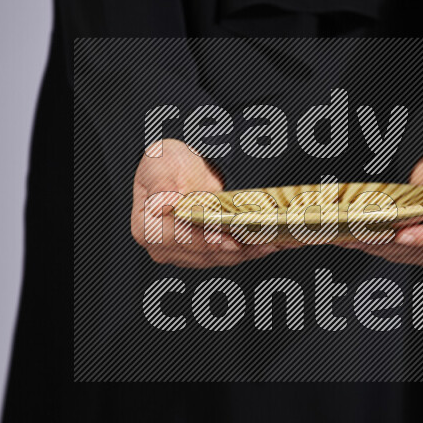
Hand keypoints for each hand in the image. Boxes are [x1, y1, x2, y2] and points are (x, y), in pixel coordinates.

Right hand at [130, 139, 284, 267]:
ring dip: (251, 250)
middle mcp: (164, 248)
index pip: (179, 239)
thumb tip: (162, 205)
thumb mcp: (160, 164)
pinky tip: (274, 242)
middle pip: (205, 252)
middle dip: (237, 247)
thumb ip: (162, 185)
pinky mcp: (206, 254)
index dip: (205, 240)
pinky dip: (253, 248)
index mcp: (147, 229)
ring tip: (275, 241)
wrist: (182, 169)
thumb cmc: (167, 164)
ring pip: (223, 257)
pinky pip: (232, 254)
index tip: (229, 240)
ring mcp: (186, 254)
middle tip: (265, 240)